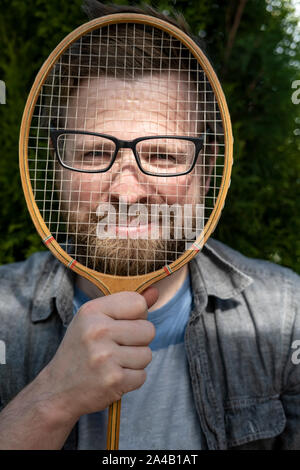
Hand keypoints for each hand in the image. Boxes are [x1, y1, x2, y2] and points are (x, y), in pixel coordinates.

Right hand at [41, 287, 157, 419]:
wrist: (57, 390)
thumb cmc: (80, 350)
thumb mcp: (95, 320)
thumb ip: (126, 305)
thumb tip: (155, 291)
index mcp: (92, 311)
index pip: (138, 302)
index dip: (136, 315)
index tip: (121, 325)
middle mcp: (98, 331)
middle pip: (148, 330)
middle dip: (138, 341)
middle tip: (116, 347)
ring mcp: (105, 357)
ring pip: (147, 354)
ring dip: (135, 361)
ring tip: (114, 363)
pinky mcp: (113, 380)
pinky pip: (142, 376)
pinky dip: (131, 379)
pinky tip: (113, 377)